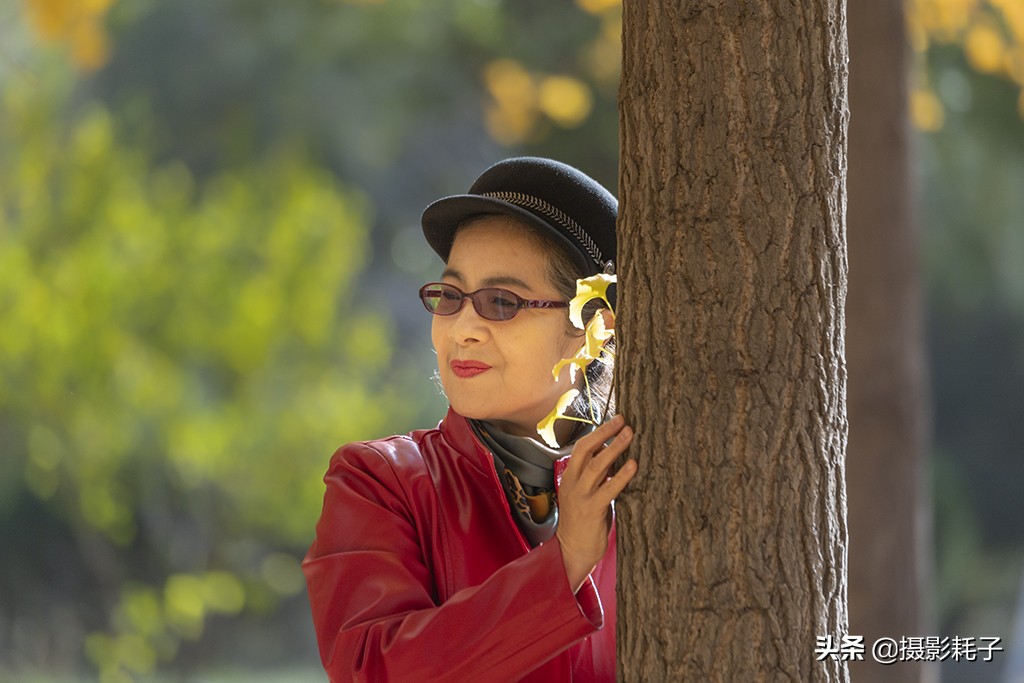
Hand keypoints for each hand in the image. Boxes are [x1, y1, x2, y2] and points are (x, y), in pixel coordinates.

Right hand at [556, 414, 636, 591]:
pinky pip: (608, 489)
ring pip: (596, 465)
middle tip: (623, 420)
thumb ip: (596, 476)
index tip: (615, 419)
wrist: (572, 550)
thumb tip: (613, 455)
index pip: (582, 447)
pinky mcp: (592, 510)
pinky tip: (633, 465)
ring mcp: (581, 496)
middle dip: (605, 433)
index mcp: (570, 477)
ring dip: (614, 448)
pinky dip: (621, 475)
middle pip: (586, 450)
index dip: (598, 432)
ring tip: (629, 435)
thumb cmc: (582, 521)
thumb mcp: (585, 493)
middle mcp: (572, 483)